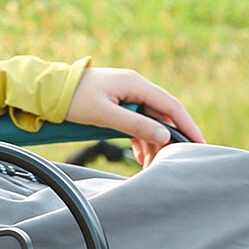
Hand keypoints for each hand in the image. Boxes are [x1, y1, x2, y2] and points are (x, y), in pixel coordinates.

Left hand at [67, 66, 203, 165]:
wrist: (48, 90)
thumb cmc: (73, 98)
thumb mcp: (105, 115)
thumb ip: (135, 126)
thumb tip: (163, 135)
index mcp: (136, 84)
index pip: (171, 107)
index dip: (187, 126)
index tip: (199, 144)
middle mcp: (135, 87)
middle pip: (163, 115)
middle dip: (170, 139)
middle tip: (174, 160)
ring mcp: (127, 94)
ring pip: (150, 121)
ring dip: (153, 142)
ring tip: (150, 164)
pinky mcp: (118, 103)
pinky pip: (137, 122)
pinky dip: (140, 138)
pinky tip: (139, 154)